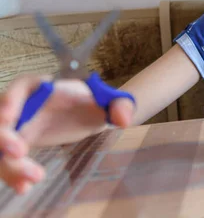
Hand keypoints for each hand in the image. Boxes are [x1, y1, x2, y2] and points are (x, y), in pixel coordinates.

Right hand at [0, 75, 134, 193]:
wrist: (92, 117)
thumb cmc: (96, 102)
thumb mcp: (110, 101)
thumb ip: (120, 105)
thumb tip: (123, 119)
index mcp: (45, 86)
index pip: (22, 86)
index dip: (10, 100)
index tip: (8, 116)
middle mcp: (25, 105)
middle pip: (2, 118)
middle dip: (3, 136)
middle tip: (18, 152)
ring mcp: (19, 126)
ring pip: (2, 144)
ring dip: (9, 163)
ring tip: (33, 177)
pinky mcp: (18, 145)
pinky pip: (8, 160)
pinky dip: (13, 174)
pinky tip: (26, 186)